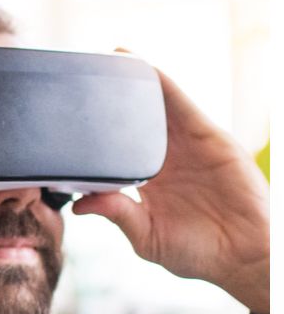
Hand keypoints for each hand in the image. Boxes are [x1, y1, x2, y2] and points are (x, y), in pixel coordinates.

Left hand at [71, 51, 269, 313]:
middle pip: (134, 123)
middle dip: (114, 100)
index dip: (97, 136)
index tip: (70, 120)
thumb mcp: (147, 236)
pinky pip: (183, 106)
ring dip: (137, 83)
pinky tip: (145, 69)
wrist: (243, 255)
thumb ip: (117, 215)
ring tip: (111, 58)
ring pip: (157, 107)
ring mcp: (186, 147)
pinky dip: (164, 86)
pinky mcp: (208, 137)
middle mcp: (165, 160)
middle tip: (86, 74)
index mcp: (146, 184)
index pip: (115, 152)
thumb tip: (79, 204)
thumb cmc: (198, 252)